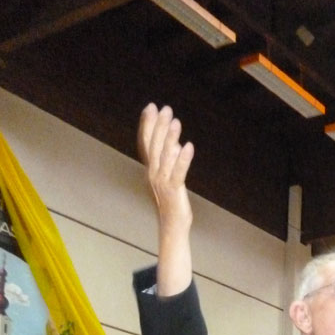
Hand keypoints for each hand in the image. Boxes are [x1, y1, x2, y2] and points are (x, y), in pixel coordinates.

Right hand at [138, 103, 193, 229]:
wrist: (172, 227)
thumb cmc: (171, 203)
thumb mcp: (168, 178)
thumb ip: (170, 161)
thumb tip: (174, 143)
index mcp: (151, 170)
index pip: (146, 143)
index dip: (148, 124)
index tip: (151, 107)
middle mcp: (153, 174)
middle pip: (155, 145)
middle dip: (160, 126)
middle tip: (165, 108)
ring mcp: (162, 182)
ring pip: (165, 156)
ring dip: (170, 138)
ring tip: (176, 121)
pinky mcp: (174, 191)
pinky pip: (179, 172)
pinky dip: (183, 159)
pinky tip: (188, 146)